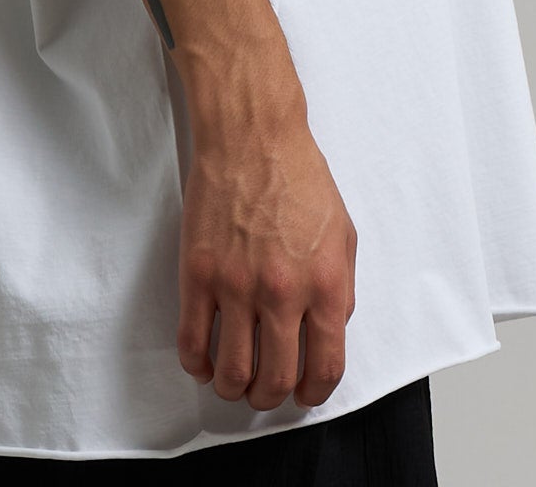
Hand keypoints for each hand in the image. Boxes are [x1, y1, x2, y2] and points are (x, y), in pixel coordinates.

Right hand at [175, 107, 356, 411]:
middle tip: (266, 390)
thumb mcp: (343, 234)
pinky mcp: (199, 273)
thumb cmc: (299, 177)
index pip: (324, 367)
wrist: (252, 137)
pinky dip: (197, 364)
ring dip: (233, 389)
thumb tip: (328, 332)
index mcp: (324, 284)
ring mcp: (236, 285)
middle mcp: (281, 292)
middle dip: (271, 397)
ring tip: (234, 380)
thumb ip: (340, 290)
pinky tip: (204, 362)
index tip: (305, 395)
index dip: (315, 393)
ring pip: (231, 372)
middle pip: (275, 379)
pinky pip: (192, 341)